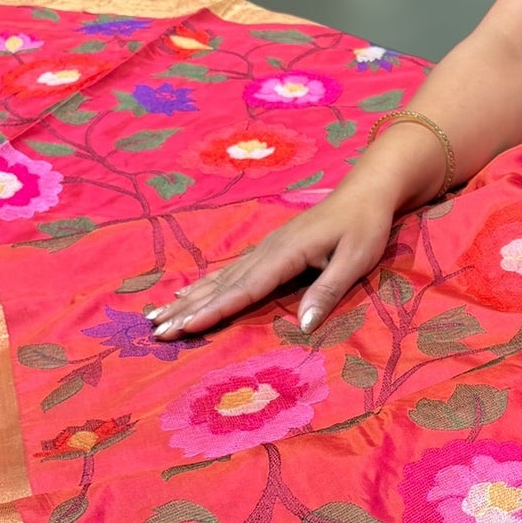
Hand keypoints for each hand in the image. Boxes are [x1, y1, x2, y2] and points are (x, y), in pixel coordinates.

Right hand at [147, 185, 396, 340]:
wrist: (365, 192)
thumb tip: (303, 325)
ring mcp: (264, 248)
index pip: (245, 289)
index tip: (186, 327)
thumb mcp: (356, 260)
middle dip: (188, 310)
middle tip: (155, 330)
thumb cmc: (365, 226)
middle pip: (222, 285)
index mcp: (286, 253)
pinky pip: (229, 271)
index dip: (215, 310)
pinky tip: (186, 294)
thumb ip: (327, 291)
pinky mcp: (267, 249)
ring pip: (219, 278)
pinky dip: (204, 285)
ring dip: (188, 300)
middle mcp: (267, 250)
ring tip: (157, 316)